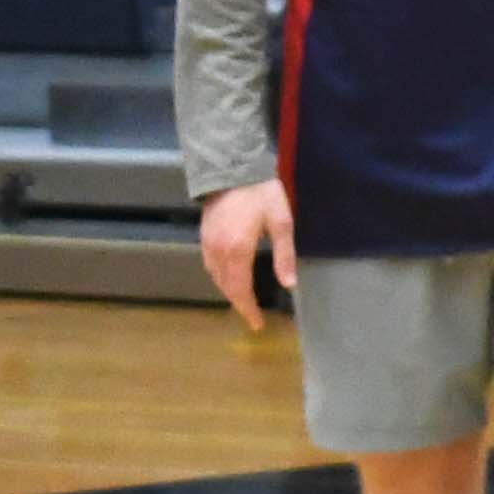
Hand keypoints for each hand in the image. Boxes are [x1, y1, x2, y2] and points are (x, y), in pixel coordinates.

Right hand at [196, 178, 295, 326]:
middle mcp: (218, 251)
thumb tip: (289, 284)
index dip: (248, 309)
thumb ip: (284, 255)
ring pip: (215, 277)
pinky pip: (209, 265)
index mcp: (238, 250)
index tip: (257, 324)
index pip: (240, 289)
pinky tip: (230, 278)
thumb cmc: (262, 194)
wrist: (232, 169)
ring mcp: (208, 244)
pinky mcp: (204, 236)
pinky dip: (220, 278)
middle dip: (239, 304)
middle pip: (226, 286)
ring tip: (244, 301)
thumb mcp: (281, 223)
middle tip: (252, 317)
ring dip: (228, 291)